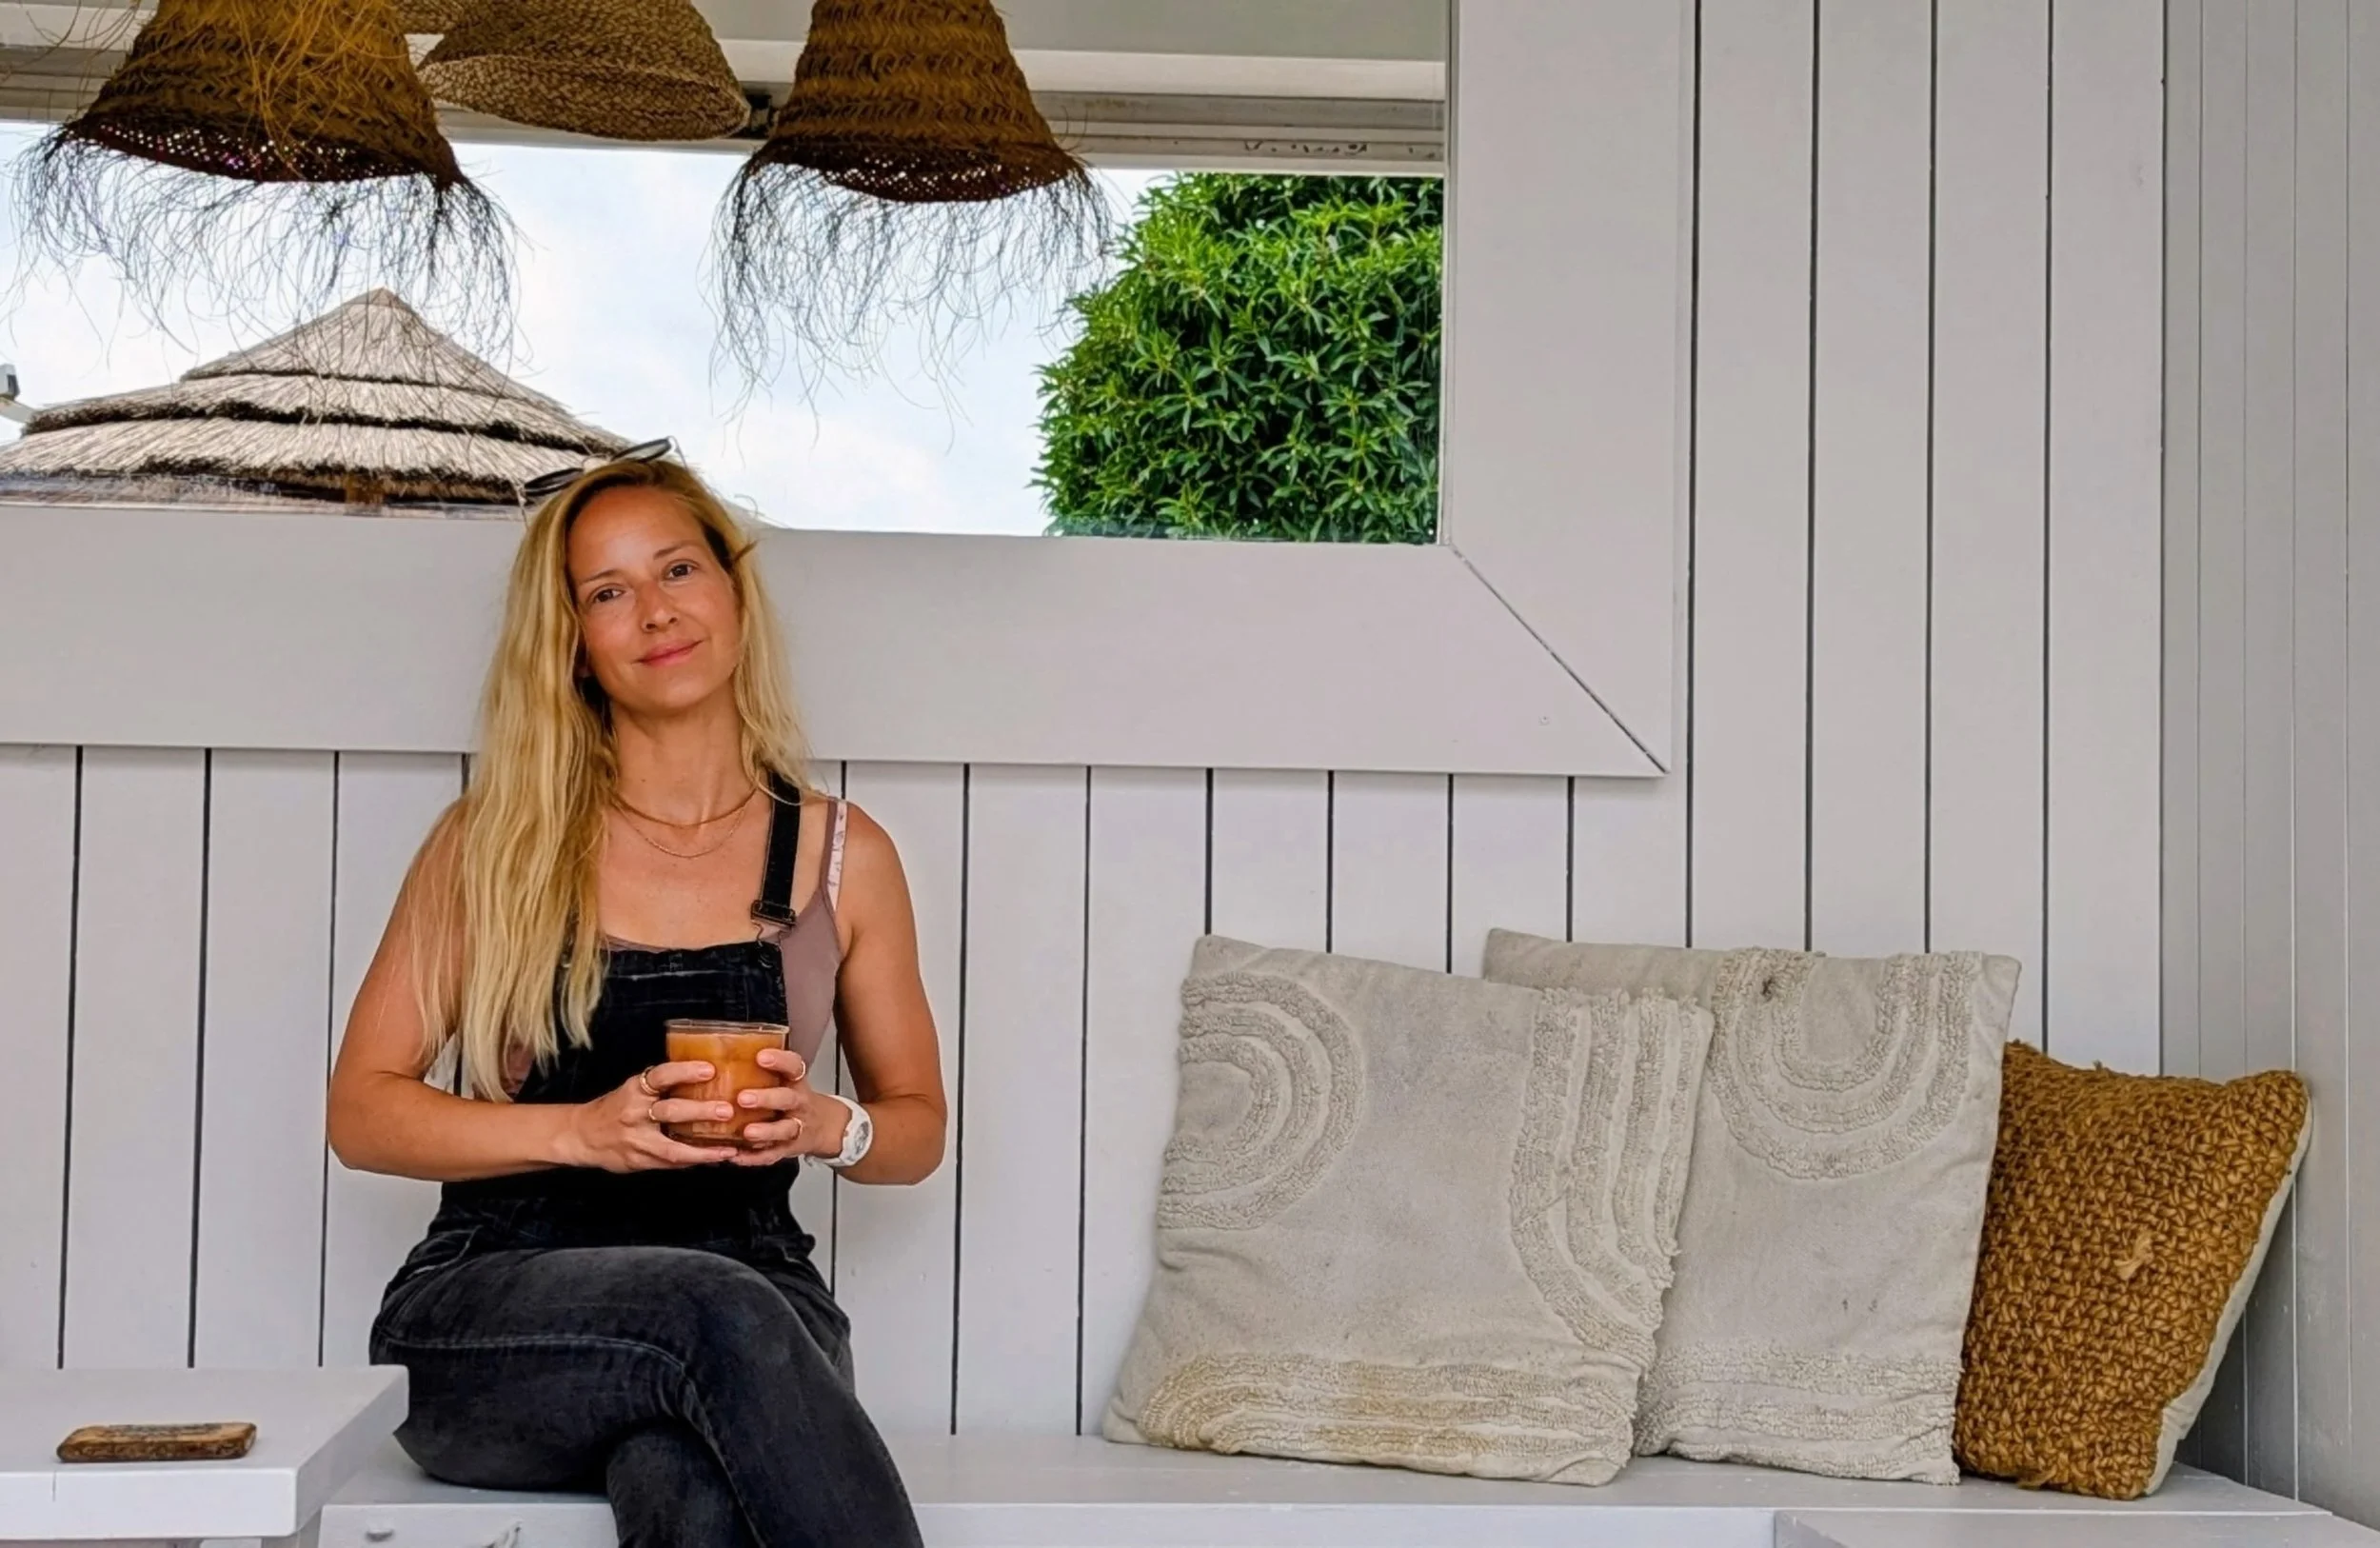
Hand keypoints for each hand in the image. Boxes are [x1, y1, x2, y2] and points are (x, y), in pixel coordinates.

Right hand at [560, 1062, 739, 1173]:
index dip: (685, 1071)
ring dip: (703, 1150)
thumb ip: (661, 1087)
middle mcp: (635, 1113)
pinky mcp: (639, 1161)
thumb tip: (704, 1078)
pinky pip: (669, 1163)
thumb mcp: (633, 1090)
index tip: (710, 1069)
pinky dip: (692, 1162)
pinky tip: (713, 1160)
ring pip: (672, 1147)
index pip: (661, 1075)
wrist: (582, 1135)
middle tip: (727, 1111)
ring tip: (727, 1150)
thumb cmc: (616, 1108)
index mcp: (635, 1090)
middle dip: (701, 1112)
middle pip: (671, 1111)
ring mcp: (637, 1140)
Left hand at [726, 1048, 851, 1166]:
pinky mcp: (789, 1149)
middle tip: (743, 1098)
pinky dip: (754, 1158)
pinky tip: (736, 1156)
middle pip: (787, 1099)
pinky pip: (773, 1155)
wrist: (827, 1127)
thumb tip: (722, 1050)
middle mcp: (799, 1104)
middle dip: (767, 1098)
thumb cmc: (794, 1099)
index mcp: (797, 1083)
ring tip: (746, 1133)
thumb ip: (763, 1071)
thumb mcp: (788, 1081)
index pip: (794, 1067)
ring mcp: (796, 1127)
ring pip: (784, 1130)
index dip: (780, 1061)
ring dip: (765, 1131)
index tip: (761, 1057)